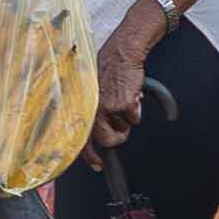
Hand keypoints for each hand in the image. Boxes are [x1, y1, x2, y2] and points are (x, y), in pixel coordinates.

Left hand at [87, 17, 150, 154]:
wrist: (122, 53)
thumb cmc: (107, 68)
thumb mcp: (91, 92)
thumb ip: (91, 112)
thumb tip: (96, 132)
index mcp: (82, 107)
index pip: (82, 139)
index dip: (89, 156)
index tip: (97, 165)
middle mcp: (93, 110)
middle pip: (106, 140)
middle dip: (116, 138)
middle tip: (120, 132)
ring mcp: (108, 108)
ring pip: (122, 129)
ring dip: (126, 121)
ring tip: (125, 104)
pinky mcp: (124, 105)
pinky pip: (134, 119)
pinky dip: (136, 111)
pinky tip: (131, 96)